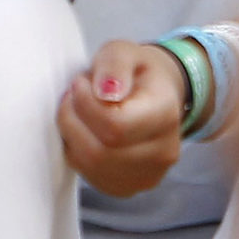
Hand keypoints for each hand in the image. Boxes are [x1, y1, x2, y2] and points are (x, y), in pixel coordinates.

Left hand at [58, 39, 188, 195]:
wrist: (158, 95)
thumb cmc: (139, 72)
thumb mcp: (125, 51)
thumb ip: (114, 64)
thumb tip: (106, 92)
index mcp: (165, 113)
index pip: (115, 126)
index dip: (85, 105)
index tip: (80, 83)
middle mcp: (163, 151)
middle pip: (100, 152)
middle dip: (73, 120)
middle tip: (73, 95)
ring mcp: (147, 176)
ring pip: (91, 166)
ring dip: (73, 136)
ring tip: (80, 110)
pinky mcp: (129, 188)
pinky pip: (90, 176)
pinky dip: (78, 152)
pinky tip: (86, 131)